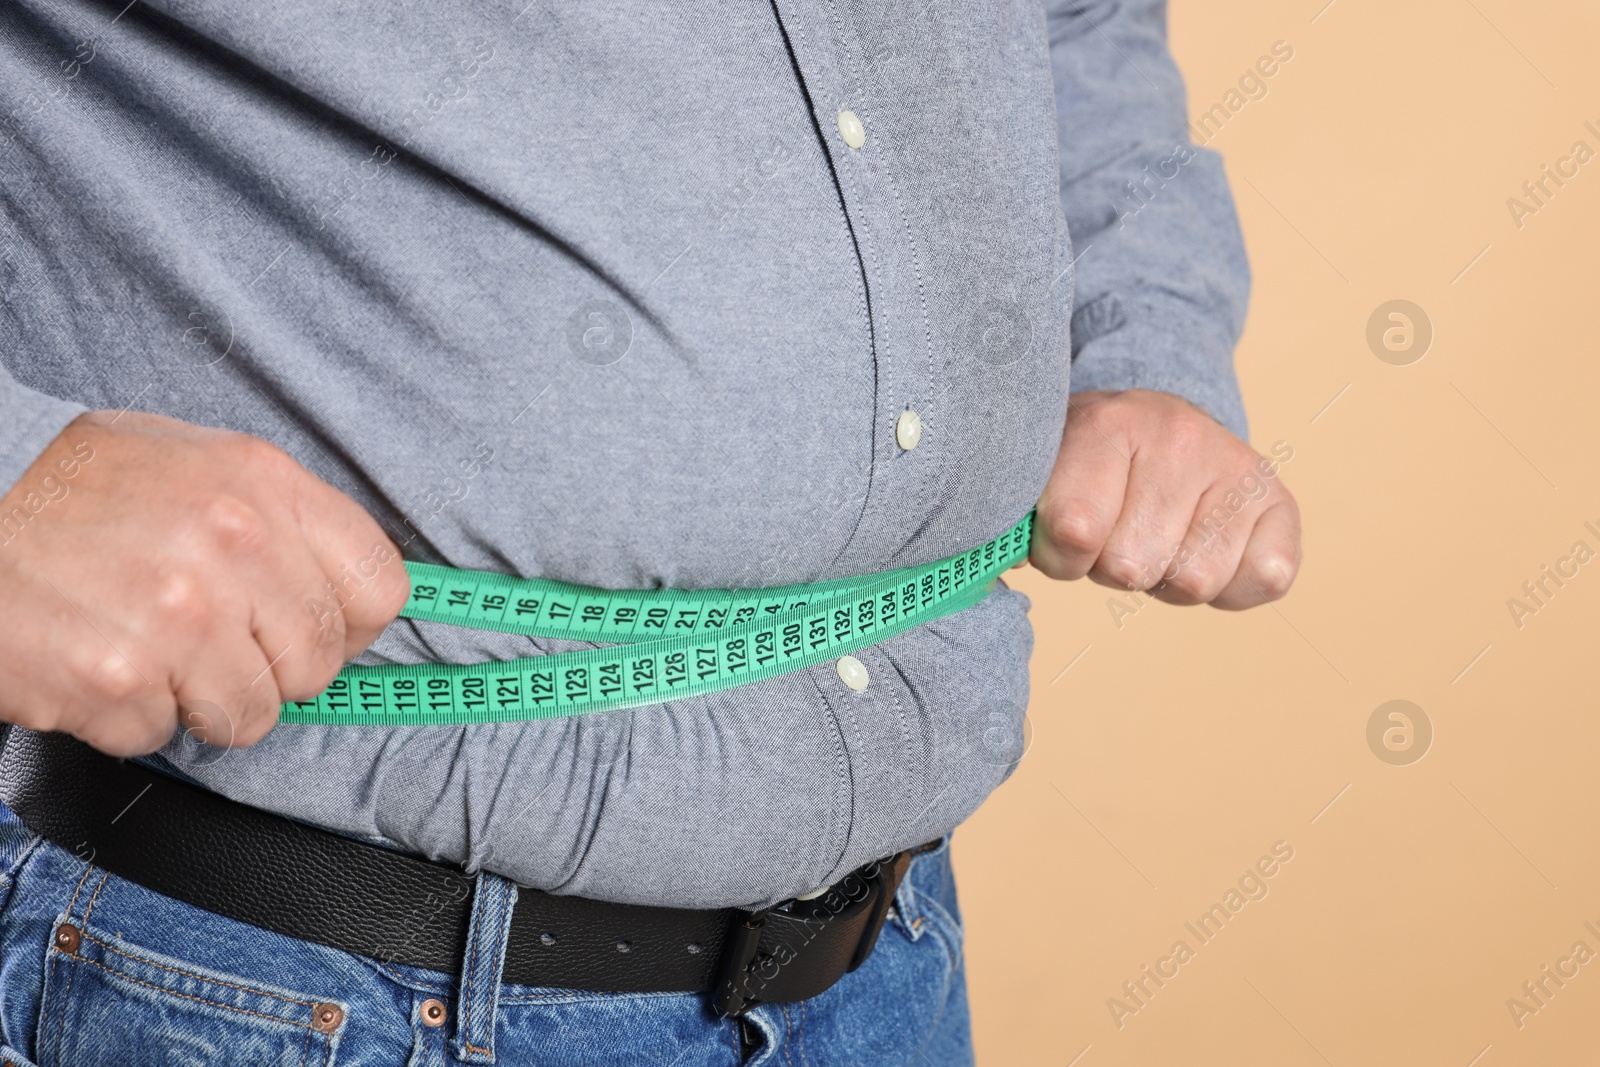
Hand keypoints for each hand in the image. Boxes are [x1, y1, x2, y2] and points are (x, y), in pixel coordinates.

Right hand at [0, 411, 408, 755]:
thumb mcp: (192, 463)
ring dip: (199, 698)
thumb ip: (277, 520)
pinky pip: (163, 735)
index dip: (349, 624)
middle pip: (317, 664)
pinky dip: (131, 714)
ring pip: (251, 714)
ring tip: (146, 644)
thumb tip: (342, 592)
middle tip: (210, 640)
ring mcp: (180, 618)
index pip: (380, 587)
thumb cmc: (69, 488)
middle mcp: (234, 547)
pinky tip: (99, 659)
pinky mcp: (120, 681)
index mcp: (264, 485)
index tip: (316, 630)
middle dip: (270, 668)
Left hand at [1029, 390, 1300, 608]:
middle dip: (1112, 568)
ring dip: (1166, 578)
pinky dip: (1232, 588)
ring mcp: (1235, 465)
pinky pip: (1264, 581)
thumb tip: (1002, 563)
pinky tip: (1206, 548)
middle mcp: (1178, 437)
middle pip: (1131, 566)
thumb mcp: (1044, 470)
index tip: (1062, 535)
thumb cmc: (1089, 464)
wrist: (1157, 416)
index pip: (1074, 530)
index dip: (1059, 555)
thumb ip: (1021, 515)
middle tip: (1117, 533)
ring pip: (1192, 581)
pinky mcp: (1278, 498)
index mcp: (1104, 424)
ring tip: (1158, 538)